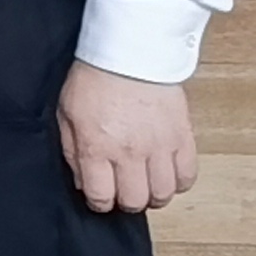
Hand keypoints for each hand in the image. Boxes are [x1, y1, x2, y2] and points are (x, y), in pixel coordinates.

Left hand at [56, 60, 196, 214]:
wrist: (129, 52)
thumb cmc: (95, 78)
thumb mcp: (67, 113)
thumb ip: (73, 151)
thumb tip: (83, 181)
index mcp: (97, 146)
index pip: (101, 196)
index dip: (99, 203)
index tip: (100, 197)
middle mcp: (130, 151)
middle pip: (136, 201)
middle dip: (126, 202)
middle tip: (123, 191)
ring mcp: (160, 146)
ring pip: (164, 193)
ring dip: (153, 195)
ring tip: (145, 184)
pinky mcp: (182, 137)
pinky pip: (187, 175)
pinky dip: (178, 181)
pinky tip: (166, 173)